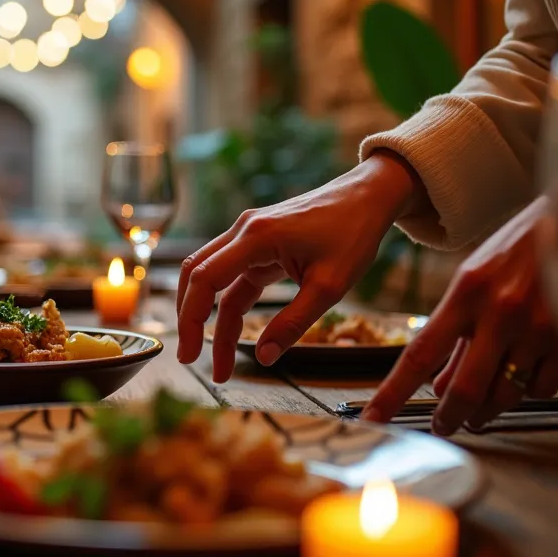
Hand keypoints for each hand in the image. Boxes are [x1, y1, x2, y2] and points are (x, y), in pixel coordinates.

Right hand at [176, 152, 423, 382]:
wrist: (368, 196)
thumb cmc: (353, 234)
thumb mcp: (329, 287)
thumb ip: (293, 323)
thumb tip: (264, 357)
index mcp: (256, 238)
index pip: (204, 279)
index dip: (190, 319)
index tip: (189, 355)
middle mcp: (243, 231)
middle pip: (196, 276)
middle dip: (190, 320)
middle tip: (190, 359)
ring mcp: (249, 235)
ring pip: (212, 278)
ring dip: (209, 318)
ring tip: (219, 360)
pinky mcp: (259, 243)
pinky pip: (234, 277)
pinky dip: (229, 306)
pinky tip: (234, 333)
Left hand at [360, 159, 557, 433]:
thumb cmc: (523, 244)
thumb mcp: (477, 278)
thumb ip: (458, 333)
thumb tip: (440, 386)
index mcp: (467, 293)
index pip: (420, 354)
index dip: (393, 392)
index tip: (374, 418)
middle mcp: (501, 312)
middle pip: (466, 389)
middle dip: (450, 418)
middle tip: (442, 427)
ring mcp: (540, 327)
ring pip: (507, 394)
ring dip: (488, 411)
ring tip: (480, 411)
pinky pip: (543, 387)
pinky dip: (527, 391)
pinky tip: (522, 380)